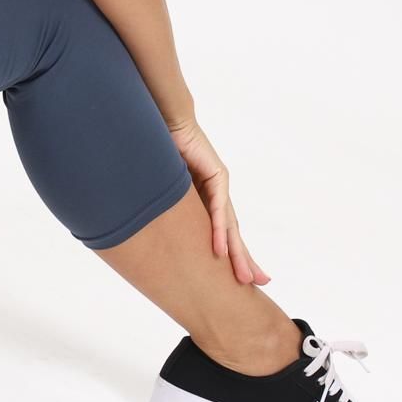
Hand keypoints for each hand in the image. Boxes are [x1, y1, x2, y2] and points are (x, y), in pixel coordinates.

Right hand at [166, 117, 270, 286]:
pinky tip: (220, 251)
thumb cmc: (160, 147)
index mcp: (206, 195)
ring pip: (230, 226)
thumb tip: (145, 223)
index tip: (239, 274)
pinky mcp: (216, 175)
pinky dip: (219, 231)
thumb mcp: (165, 187)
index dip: (230, 251)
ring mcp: (219, 184)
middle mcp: (217, 192)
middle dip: (244, 259)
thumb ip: (165, 204)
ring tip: (246, 276)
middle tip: (257, 282)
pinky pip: (218, 209)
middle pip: (232, 232)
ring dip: (237, 253)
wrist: (167, 119)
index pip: (221, 229)